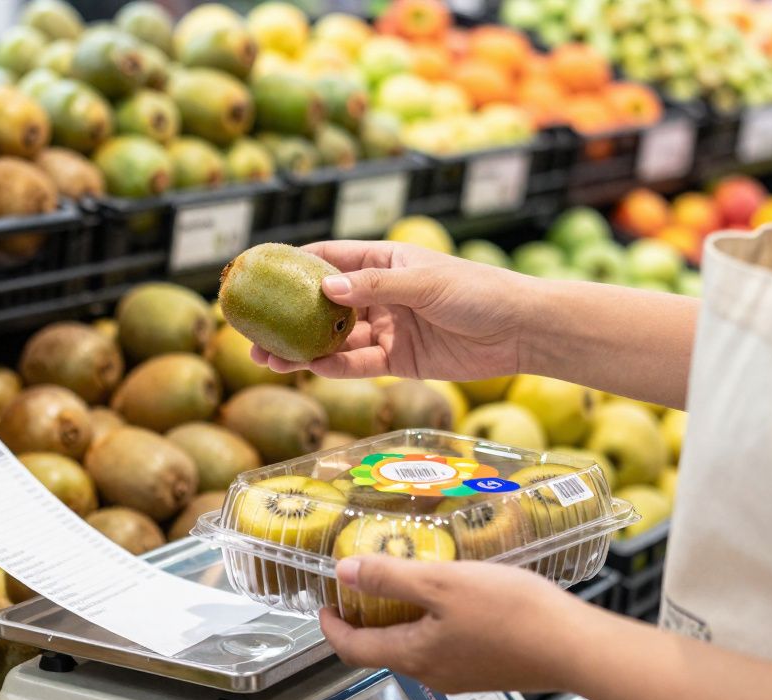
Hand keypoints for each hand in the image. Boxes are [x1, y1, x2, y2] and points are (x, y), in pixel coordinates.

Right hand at [250, 241, 537, 380]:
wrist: (521, 331)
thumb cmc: (478, 291)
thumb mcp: (425, 282)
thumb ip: (375, 286)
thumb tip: (326, 288)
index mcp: (383, 261)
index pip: (328, 258)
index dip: (291, 266)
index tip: (256, 275)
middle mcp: (378, 294)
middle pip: (321, 305)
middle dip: (286, 317)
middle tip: (251, 330)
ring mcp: (386, 328)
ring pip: (333, 339)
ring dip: (301, 348)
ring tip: (267, 358)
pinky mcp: (397, 360)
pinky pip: (357, 364)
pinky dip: (334, 367)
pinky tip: (310, 369)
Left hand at [319, 555, 598, 693]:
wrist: (576, 645)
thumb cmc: (512, 614)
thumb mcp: (441, 583)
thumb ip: (390, 577)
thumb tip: (344, 572)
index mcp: (414, 655)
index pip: (353, 649)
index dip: (331, 626)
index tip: (322, 606)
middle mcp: (433, 672)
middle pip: (382, 648)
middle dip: (366, 619)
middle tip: (361, 587)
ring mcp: (462, 674)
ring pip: (415, 646)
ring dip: (400, 618)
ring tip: (404, 583)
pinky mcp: (487, 667)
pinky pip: (445, 645)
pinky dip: (432, 621)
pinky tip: (450, 596)